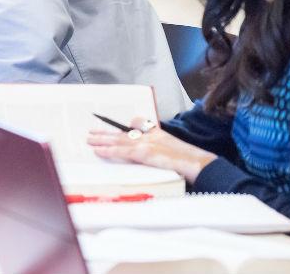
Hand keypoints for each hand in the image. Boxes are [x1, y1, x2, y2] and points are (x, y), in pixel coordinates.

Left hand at [87, 117, 215, 182]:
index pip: (142, 125)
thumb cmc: (192, 163)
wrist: (199, 164)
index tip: (123, 124)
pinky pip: (121, 151)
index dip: (130, 125)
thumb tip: (161, 159)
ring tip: (89, 139)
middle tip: (93, 131)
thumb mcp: (178, 153)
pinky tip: (98, 151)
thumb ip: (165, 152)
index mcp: (160, 135)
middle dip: (107, 132)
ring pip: (119, 140)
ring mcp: (147, 143)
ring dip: (102, 140)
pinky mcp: (144, 153)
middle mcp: (151, 136)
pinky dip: (108, 150)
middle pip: (124, 132)